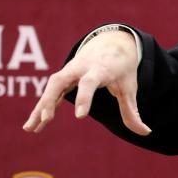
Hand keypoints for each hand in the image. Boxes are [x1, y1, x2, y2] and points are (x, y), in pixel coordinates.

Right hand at [23, 30, 150, 134]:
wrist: (111, 44)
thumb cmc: (122, 69)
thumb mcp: (129, 88)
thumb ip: (133, 111)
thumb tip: (146, 132)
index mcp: (100, 69)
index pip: (90, 82)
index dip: (85, 97)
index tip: (80, 116)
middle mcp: (80, 68)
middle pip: (61, 80)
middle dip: (52, 99)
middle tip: (47, 118)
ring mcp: (69, 70)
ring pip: (50, 87)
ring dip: (40, 107)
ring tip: (30, 129)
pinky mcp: (62, 77)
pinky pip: (49, 92)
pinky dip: (41, 107)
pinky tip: (34, 125)